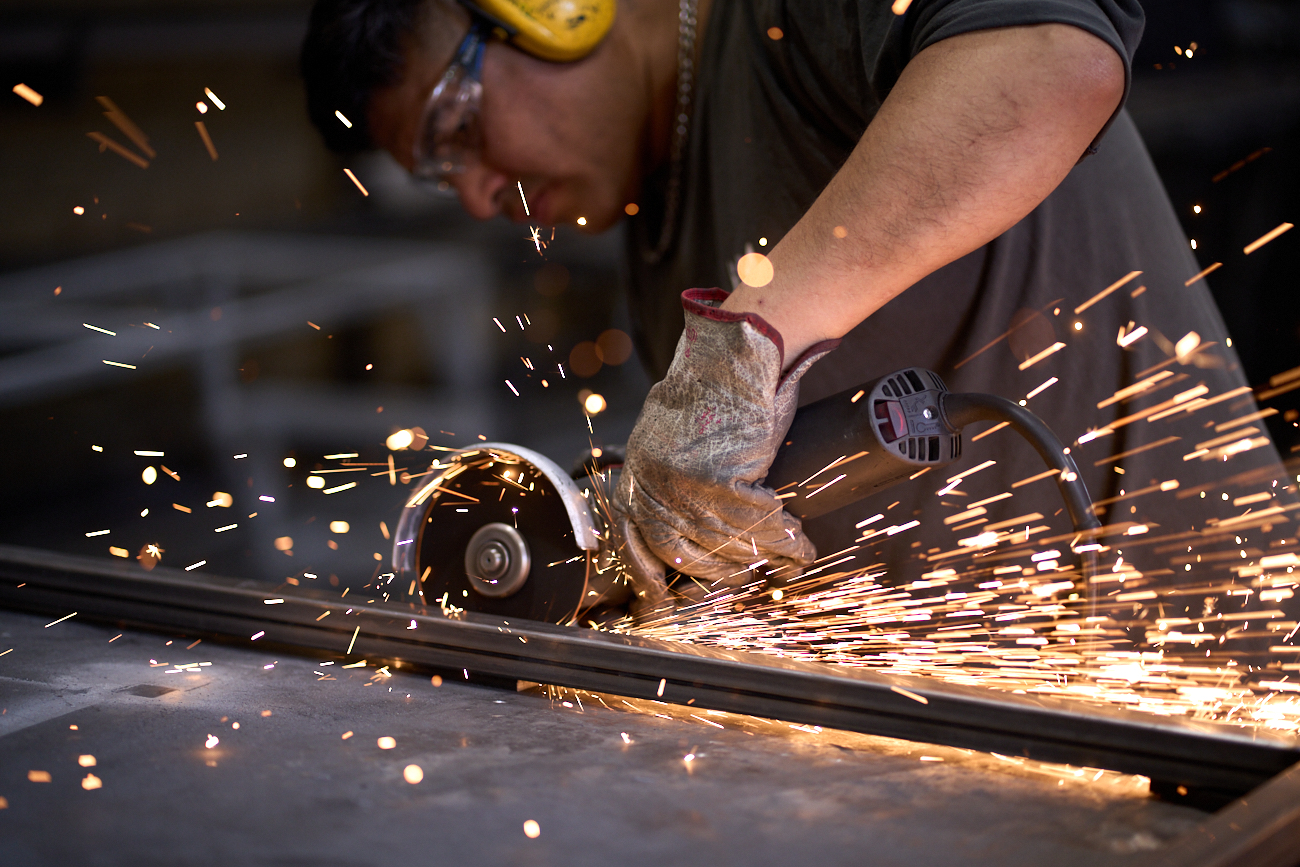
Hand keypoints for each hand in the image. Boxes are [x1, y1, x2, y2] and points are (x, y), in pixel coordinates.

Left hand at [614, 289, 838, 596]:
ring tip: (788, 559)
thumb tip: (696, 538)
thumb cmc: (716, 395)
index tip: (666, 599)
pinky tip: (799, 543)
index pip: (636, 541)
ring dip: (763, 556)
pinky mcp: (717, 476)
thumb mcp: (677, 442)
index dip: (652, 576)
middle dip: (721, 572)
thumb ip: (674, 484)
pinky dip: (784, 538)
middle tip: (750, 577)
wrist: (736, 354)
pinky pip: (756, 522)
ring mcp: (680, 480)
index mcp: (637, 474)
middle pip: (685, 551)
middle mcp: (651, 480)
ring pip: (726, 540)